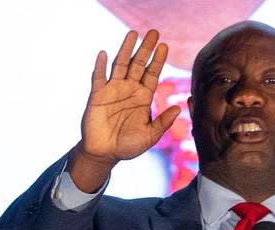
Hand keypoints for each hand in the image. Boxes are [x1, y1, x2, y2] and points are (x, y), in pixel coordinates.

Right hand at [70, 29, 179, 191]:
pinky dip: (100, 66)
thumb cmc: (128, 146)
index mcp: (143, 97)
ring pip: (120, 65)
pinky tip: (104, 54)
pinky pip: (99, 77)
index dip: (158, 60)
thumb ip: (163, 123)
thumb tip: (177, 108)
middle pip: (138, 64)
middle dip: (145, 48)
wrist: (104, 153)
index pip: (152, 74)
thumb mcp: (149, 136)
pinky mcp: (97, 95)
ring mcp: (113, 90)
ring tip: (132, 33)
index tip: (164, 46)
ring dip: (125, 49)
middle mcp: (129, 89)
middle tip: (153, 32)